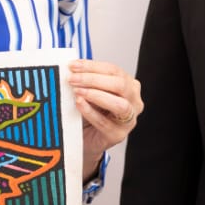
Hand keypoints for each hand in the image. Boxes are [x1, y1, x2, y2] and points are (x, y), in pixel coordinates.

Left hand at [69, 59, 142, 180]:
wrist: (84, 139)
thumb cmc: (89, 112)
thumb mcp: (89, 91)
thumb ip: (85, 80)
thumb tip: (71, 68)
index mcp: (128, 85)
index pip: (114, 70)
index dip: (92, 66)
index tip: (73, 65)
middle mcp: (134, 101)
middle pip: (120, 84)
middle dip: (93, 79)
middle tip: (72, 79)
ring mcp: (129, 120)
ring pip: (119, 104)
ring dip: (96, 95)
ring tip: (77, 92)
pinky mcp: (118, 135)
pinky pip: (106, 123)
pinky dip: (91, 112)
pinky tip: (79, 104)